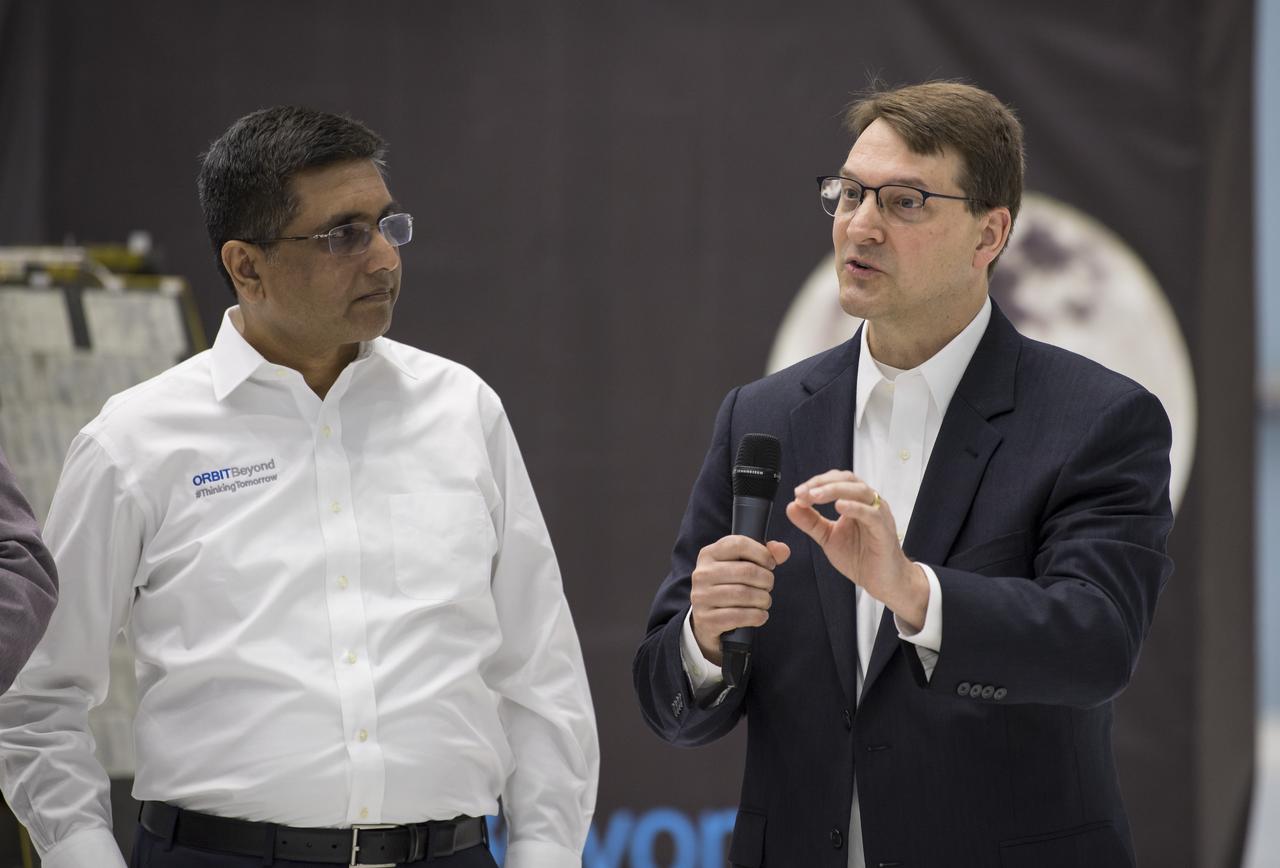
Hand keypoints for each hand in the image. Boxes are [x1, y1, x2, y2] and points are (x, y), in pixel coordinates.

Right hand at [689, 535, 791, 664]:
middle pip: (746, 571)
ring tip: (764, 601)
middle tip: (768, 586)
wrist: (706, 620)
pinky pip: (739, 616)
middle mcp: (701, 573)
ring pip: (744, 594)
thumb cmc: (728, 587)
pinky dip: (757, 616)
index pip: (739, 544)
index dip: (762, 553)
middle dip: (766, 580)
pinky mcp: (706, 619)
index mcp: (709, 554)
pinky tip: (760, 615)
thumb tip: (782, 549)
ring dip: (763, 599)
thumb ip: (765, 554)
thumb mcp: (741, 566)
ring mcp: (701, 597)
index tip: (770, 564)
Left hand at [785, 470, 927, 630]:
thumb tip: (792, 506)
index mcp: (855, 501)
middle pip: (847, 479)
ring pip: (859, 491)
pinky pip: (872, 514)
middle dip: (822, 483)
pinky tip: (840, 507)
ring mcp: (878, 514)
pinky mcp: (884, 529)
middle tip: (803, 492)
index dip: (816, 482)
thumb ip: (811, 522)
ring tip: (815, 496)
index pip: (836, 480)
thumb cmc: (860, 557)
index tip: (798, 493)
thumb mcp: (828, 537)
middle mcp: (868, 503)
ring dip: (834, 490)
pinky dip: (855, 507)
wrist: (882, 581)